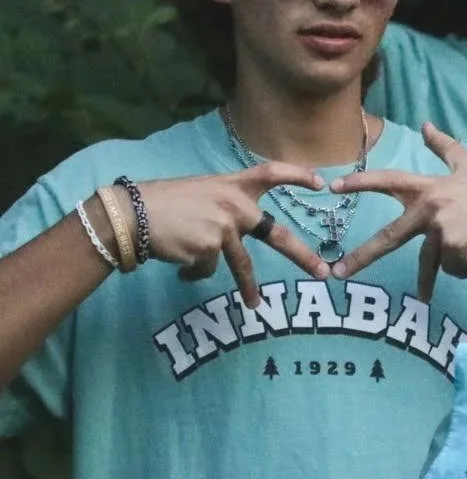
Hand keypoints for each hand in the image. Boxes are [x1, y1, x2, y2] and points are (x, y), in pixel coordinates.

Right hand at [138, 165, 329, 306]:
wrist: (129, 216)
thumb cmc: (158, 203)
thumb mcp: (198, 192)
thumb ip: (223, 206)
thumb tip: (240, 229)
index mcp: (230, 185)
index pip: (269, 173)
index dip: (296, 175)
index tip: (320, 181)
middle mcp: (234, 206)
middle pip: (277, 235)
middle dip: (302, 257)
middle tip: (324, 273)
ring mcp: (225, 228)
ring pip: (242, 265)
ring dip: (248, 288)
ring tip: (255, 305)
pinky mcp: (210, 249)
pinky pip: (208, 269)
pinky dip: (194, 271)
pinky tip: (178, 263)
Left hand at [329, 123, 466, 296]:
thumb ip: (445, 148)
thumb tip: (426, 124)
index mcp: (432, 186)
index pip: (390, 181)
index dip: (361, 183)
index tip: (332, 187)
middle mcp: (432, 205)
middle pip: (391, 236)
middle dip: (363, 256)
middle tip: (338, 272)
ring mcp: (443, 227)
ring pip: (432, 260)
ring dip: (448, 267)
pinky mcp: (456, 248)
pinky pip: (453, 269)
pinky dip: (466, 268)